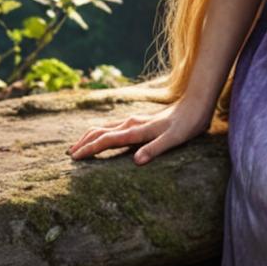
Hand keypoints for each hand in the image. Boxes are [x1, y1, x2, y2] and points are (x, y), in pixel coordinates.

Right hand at [67, 96, 213, 165]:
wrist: (196, 104)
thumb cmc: (187, 124)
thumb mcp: (174, 139)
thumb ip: (155, 149)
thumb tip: (136, 161)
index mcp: (137, 129)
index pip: (107, 140)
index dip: (90, 149)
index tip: (74, 158)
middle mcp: (132, 123)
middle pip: (101, 131)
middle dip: (84, 142)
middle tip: (70, 155)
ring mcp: (135, 120)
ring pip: (105, 127)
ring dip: (90, 136)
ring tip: (78, 146)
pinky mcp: (140, 120)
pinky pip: (114, 126)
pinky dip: (101, 132)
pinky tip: (102, 136)